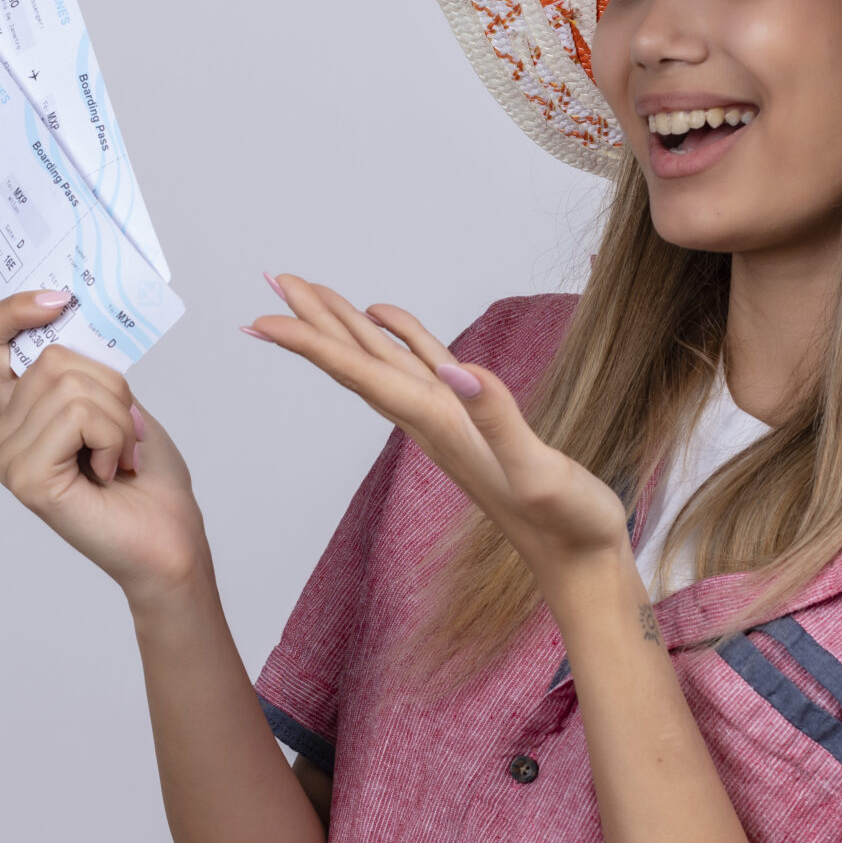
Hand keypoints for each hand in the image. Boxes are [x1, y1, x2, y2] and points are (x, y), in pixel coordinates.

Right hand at [0, 290, 208, 603]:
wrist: (169, 541)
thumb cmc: (149, 478)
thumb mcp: (117, 402)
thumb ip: (83, 367)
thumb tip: (68, 312)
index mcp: (21, 407)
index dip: (11, 309)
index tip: (59, 299)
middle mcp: (4, 431)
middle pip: (52, 357)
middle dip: (110, 386)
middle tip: (124, 432)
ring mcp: (8, 456)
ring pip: (70, 385)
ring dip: (117, 418)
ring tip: (119, 457)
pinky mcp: (26, 477)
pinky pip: (78, 417)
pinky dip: (112, 438)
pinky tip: (109, 473)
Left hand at [244, 275, 631, 584]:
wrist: (580, 562)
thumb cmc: (566, 524)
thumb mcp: (539, 472)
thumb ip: (498, 420)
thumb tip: (457, 370)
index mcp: (440, 424)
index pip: (361, 374)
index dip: (310, 343)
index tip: (261, 318)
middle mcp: (432, 421)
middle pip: (356, 363)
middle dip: (313, 322)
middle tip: (274, 280)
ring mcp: (449, 421)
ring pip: (382, 362)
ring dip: (344, 327)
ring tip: (312, 291)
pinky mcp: (471, 421)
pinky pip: (421, 367)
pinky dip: (400, 337)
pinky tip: (384, 319)